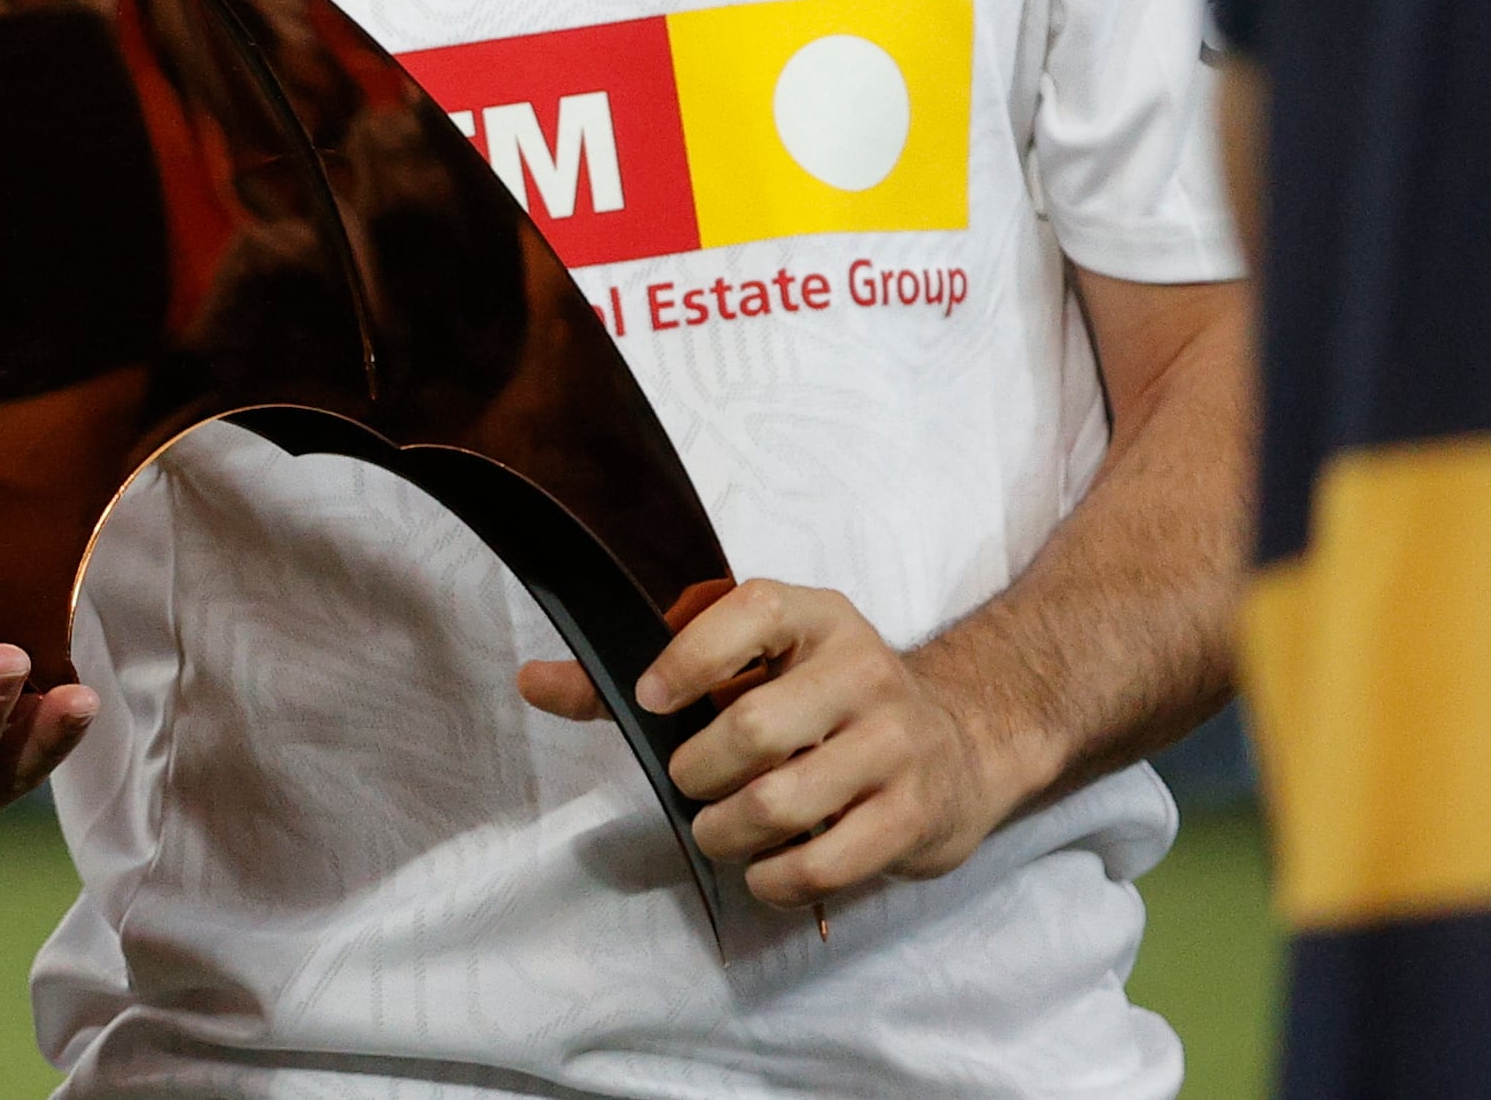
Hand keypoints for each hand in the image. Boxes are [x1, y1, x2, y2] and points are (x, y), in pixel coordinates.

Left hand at [519, 576, 1012, 909]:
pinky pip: (830, 860)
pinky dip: (777, 878)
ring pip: (786, 800)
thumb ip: (634, 681)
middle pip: (754, 727)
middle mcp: (863, 670)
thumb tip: (532, 682)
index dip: (690, 655)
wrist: (959, 745)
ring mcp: (897, 743)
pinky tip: (762, 871)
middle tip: (688, 785)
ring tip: (716, 832)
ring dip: (727, 831)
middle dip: (697, 772)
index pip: (752, 612)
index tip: (647, 698)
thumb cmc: (817, 705)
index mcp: (813, 617)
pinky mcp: (916, 814)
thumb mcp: (743, 670)